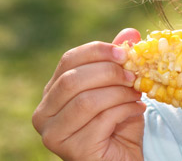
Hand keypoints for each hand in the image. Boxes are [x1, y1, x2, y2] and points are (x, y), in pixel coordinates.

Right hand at [32, 28, 145, 160]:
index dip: (97, 51)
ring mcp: (54, 135)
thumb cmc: (119, 122)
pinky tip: (137, 111)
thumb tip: (130, 33)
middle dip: (109, 73)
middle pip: (73, 80)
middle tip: (134, 75)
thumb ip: (119, 62)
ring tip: (137, 95)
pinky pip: (101, 120)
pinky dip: (124, 111)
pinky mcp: (73, 150)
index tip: (125, 52)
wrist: (125, 157)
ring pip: (87, 101)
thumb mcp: (120, 87)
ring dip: (119, 94)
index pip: (68, 60)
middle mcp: (43, 114)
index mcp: (52, 92)